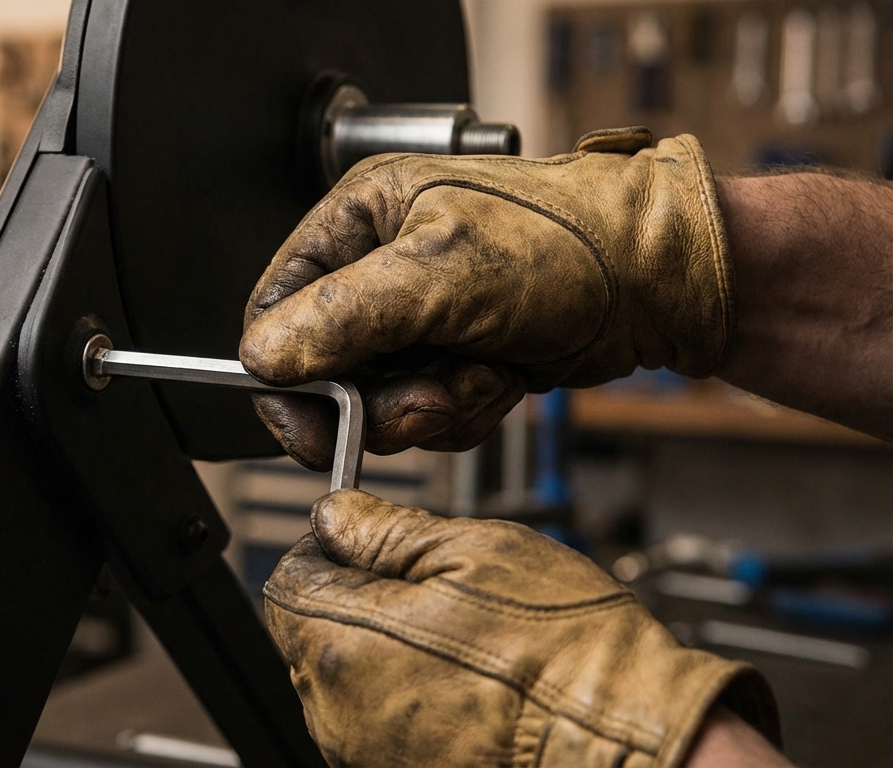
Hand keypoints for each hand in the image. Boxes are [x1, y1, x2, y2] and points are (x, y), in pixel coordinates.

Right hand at [240, 127, 733, 468]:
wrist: (656, 282)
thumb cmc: (570, 241)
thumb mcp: (443, 274)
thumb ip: (344, 314)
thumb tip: (267, 355)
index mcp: (358, 220)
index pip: (276, 308)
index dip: (285, 374)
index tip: (311, 423)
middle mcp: (379, 267)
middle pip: (326, 370)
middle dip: (380, 400)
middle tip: (427, 397)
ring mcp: (417, 318)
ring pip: (377, 403)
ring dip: (432, 407)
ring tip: (484, 372)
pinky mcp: (452, 359)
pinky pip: (425, 416)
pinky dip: (466, 411)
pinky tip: (503, 377)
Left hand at [264, 489, 780, 766]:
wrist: (627, 743)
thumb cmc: (564, 656)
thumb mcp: (473, 552)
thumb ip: (383, 529)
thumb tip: (334, 514)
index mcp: (341, 643)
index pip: (289, 578)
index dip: (334, 550)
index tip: (378, 545)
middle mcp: (337, 711)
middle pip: (313, 633)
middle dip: (361, 602)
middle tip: (439, 592)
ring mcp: (366, 754)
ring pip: (348, 681)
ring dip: (388, 653)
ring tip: (466, 643)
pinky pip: (383, 724)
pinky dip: (412, 700)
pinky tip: (470, 685)